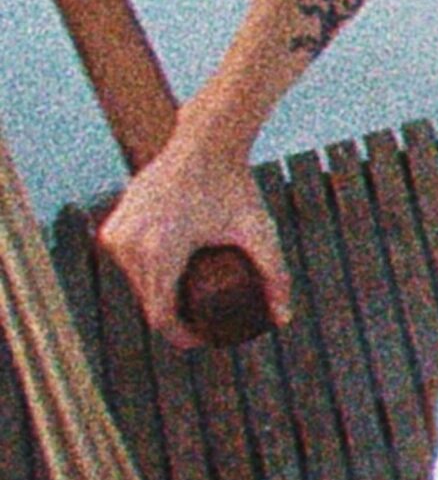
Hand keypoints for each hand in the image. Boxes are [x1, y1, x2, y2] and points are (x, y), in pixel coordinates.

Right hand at [99, 119, 291, 348]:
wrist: (207, 142)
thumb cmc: (236, 187)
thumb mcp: (259, 232)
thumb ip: (276, 275)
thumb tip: (284, 319)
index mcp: (159, 253)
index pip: (162, 316)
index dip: (182, 336)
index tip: (205, 336)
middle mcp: (128, 246)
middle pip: (149, 300)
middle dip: (174, 315)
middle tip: (204, 318)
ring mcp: (116, 235)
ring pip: (136, 283)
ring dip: (157, 294)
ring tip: (186, 302)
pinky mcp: (111, 225)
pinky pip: (128, 263)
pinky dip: (145, 273)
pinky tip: (162, 282)